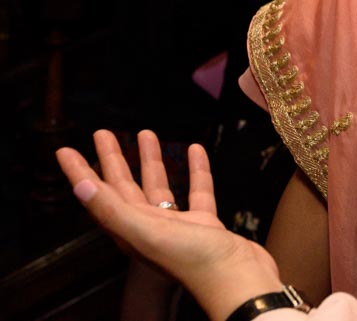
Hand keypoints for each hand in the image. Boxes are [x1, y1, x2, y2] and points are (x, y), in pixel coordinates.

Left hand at [57, 130, 284, 320]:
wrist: (237, 278)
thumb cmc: (192, 259)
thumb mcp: (147, 232)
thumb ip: (114, 210)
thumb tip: (80, 187)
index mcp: (130, 230)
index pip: (98, 196)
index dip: (80, 173)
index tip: (65, 150)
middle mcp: (149, 228)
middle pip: (124, 188)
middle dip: (112, 160)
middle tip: (102, 133)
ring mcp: (178, 226)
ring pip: (159, 187)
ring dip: (151, 161)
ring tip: (147, 133)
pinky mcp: (205, 224)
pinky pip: (196, 192)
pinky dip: (195, 170)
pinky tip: (195, 150)